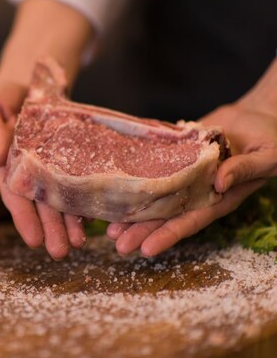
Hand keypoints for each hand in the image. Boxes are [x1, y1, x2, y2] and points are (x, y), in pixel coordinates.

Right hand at [0, 78, 85, 258]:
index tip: (33, 240)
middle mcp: (28, 169)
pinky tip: (93, 217)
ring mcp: (49, 164)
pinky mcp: (68, 155)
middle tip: (61, 252)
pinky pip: (77, 179)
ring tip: (79, 244)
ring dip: (67, 222)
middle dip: (49, 228)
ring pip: (59, 196)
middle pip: (39, 203)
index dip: (23, 217)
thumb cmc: (0, 96)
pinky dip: (83, 198)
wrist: (28, 81)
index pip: (14, 194)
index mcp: (5, 163)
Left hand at [107, 101, 276, 256]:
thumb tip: (219, 184)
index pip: (190, 221)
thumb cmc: (270, 141)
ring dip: (131, 210)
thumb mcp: (266, 156)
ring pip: (153, 195)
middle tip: (116, 243)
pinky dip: (133, 177)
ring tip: (107, 226)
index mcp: (219, 198)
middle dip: (141, 230)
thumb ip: (243, 170)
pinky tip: (112, 187)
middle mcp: (195, 190)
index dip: (168, 235)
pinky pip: (150, 167)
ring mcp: (181, 174)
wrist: (257, 117)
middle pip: (164, 215)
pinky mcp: (172, 155)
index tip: (146, 250)